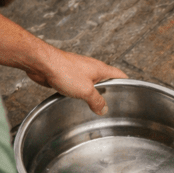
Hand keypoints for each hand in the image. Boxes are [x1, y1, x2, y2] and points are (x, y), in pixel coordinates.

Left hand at [0, 0, 125, 115]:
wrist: (42, 63)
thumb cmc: (63, 70)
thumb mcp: (86, 90)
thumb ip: (97, 101)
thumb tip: (104, 109)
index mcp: (101, 69)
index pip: (120, 76)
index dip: (127, 85)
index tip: (132, 94)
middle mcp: (92, 69)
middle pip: (107, 80)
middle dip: (110, 93)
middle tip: (114, 105)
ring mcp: (80, 72)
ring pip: (92, 84)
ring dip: (94, 94)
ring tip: (96, 107)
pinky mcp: (68, 76)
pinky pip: (79, 86)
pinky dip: (81, 94)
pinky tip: (78, 102)